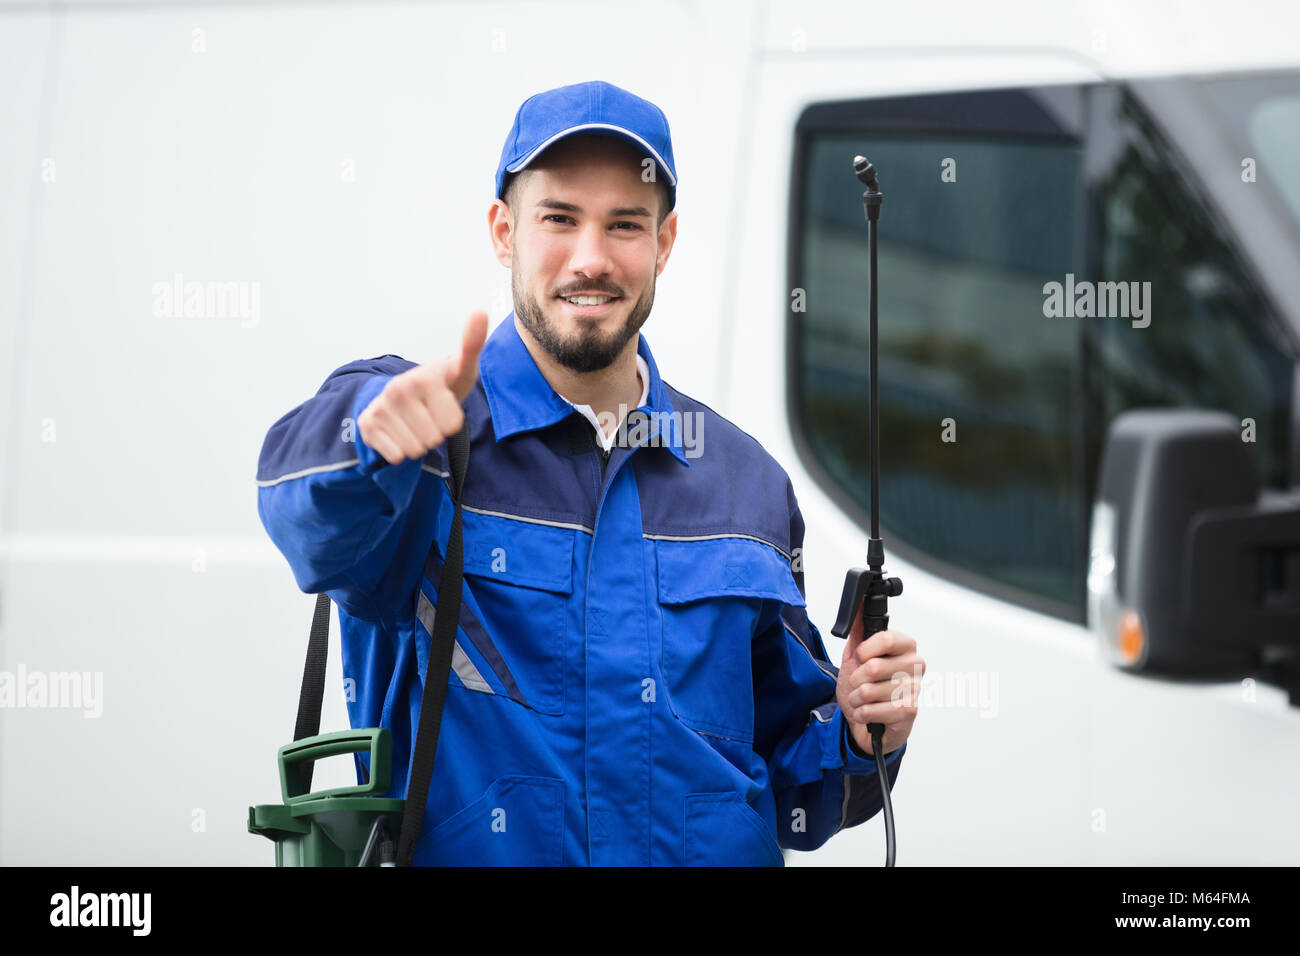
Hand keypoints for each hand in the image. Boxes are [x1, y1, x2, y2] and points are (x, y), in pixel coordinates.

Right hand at [357, 311, 487, 464]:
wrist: (407, 398)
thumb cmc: (442, 385)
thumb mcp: (461, 369)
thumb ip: (472, 344)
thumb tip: (480, 311)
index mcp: (425, 376)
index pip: (452, 425)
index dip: (452, 421)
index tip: (444, 404)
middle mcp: (399, 388)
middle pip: (434, 439)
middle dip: (436, 433)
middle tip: (430, 416)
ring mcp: (381, 406)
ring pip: (415, 449)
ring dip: (419, 443)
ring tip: (416, 423)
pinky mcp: (368, 424)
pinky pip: (395, 456)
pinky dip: (401, 452)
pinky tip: (400, 432)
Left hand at [835, 602, 923, 758]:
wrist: (864, 720)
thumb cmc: (864, 687)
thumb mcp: (855, 655)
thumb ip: (858, 629)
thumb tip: (859, 602)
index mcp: (905, 646)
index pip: (886, 639)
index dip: (864, 651)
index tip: (860, 658)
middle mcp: (914, 665)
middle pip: (873, 667)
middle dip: (855, 679)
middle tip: (858, 683)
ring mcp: (914, 689)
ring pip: (869, 690)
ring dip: (856, 698)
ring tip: (862, 700)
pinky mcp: (909, 711)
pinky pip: (872, 710)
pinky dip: (861, 713)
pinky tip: (867, 713)